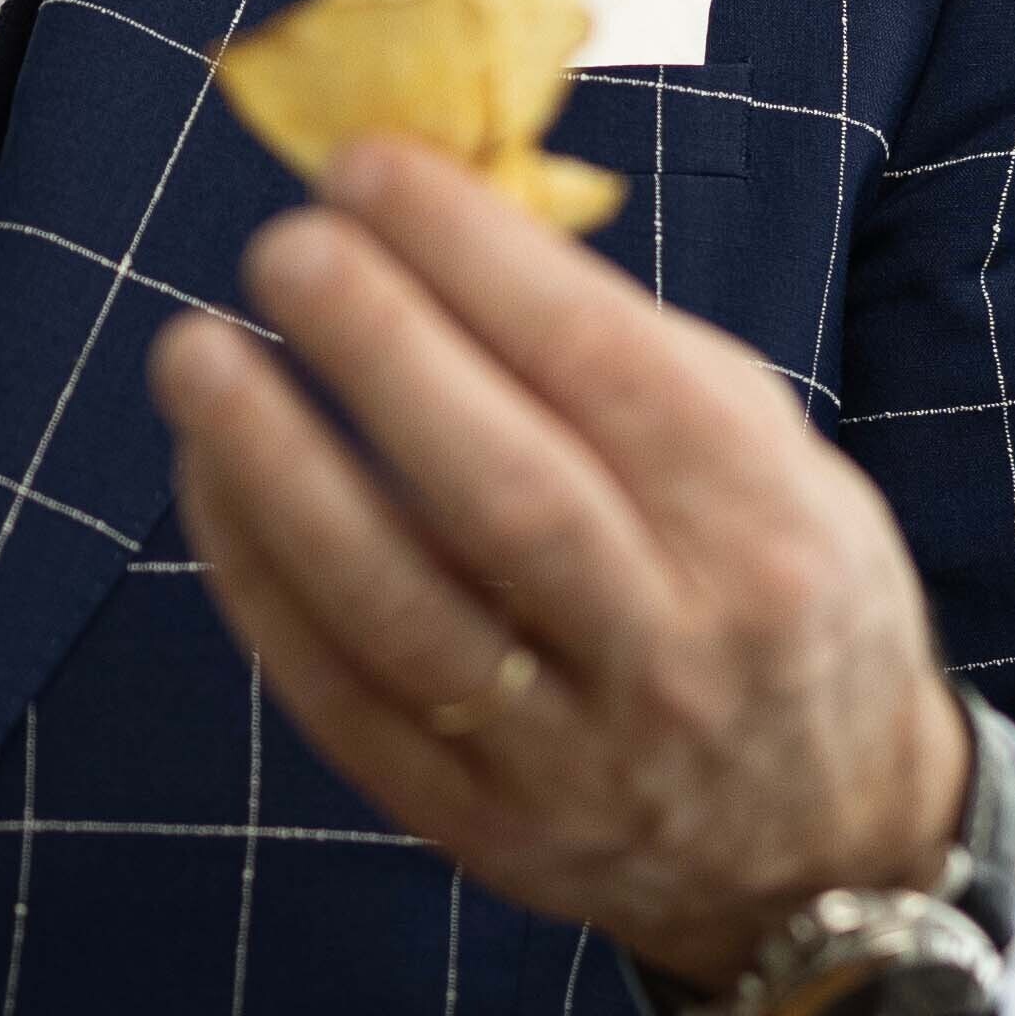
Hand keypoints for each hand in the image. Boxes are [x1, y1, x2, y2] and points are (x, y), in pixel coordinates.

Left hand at [150, 134, 976, 990]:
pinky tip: (210, 474)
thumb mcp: (776, 461)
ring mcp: (573, 756)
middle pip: (505, 494)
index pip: (609, 373)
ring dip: (278, 471)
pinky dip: (260, 577)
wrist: (819, 846)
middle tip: (284, 246)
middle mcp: (675, 650)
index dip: (479, 259)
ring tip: (195, 355)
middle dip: (381, 350)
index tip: (373, 170)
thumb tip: (447, 222)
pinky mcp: (480, 825)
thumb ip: (630, 354)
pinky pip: (340, 696)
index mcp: (766, 531)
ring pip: (402, 609)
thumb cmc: (781, 595)